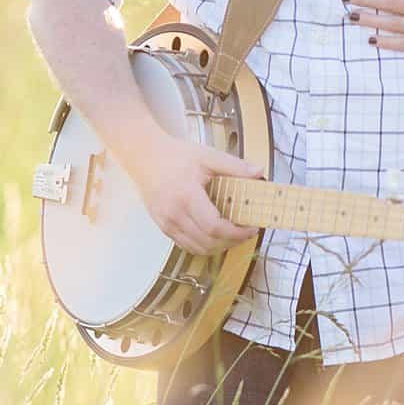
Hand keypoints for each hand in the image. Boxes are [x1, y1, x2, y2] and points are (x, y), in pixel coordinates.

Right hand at [119, 131, 263, 255]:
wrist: (144, 157)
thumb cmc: (175, 156)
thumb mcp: (207, 156)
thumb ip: (234, 166)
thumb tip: (259, 172)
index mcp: (187, 196)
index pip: (214, 227)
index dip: (236, 233)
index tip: (250, 228)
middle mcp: (174, 214)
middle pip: (208, 242)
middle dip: (231, 242)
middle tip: (245, 233)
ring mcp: (166, 223)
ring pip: (197, 248)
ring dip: (219, 247)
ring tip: (233, 236)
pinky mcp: (163, 227)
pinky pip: (186, 245)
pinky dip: (204, 246)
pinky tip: (215, 236)